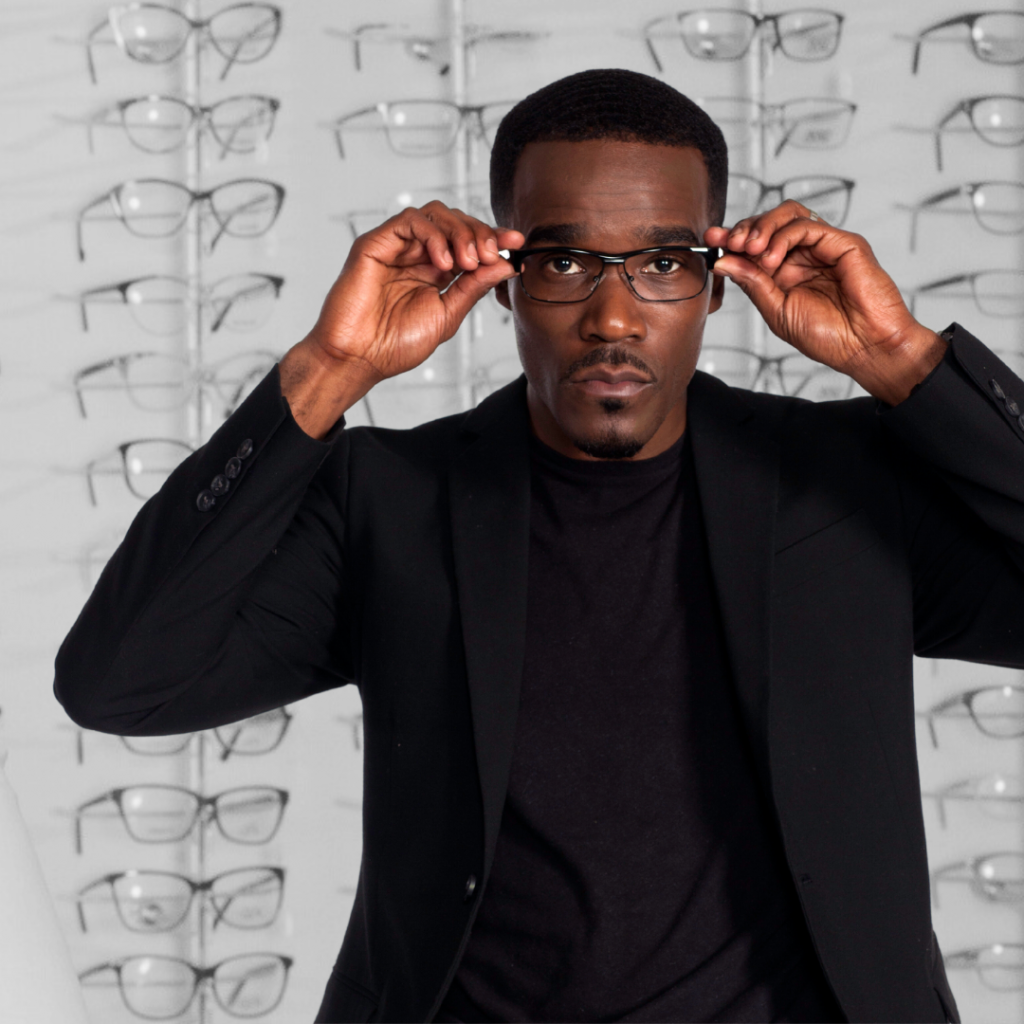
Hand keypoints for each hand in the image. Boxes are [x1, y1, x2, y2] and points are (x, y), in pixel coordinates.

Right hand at [280, 203, 523, 435]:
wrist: (358, 358)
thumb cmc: (394, 344)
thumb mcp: (447, 315)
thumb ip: (473, 288)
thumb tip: (505, 265)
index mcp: (435, 272)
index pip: (469, 242)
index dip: (494, 237)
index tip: (517, 242)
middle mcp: (417, 255)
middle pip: (455, 222)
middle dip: (479, 233)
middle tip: (490, 254)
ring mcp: (396, 247)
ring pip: (434, 215)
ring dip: (459, 231)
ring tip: (468, 261)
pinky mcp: (375, 244)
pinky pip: (408, 221)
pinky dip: (432, 234)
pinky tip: (443, 260)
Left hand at [705, 201, 945, 403]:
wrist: (865, 348)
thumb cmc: (828, 336)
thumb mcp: (776, 311)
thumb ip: (752, 283)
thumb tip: (723, 260)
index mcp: (787, 272)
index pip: (756, 244)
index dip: (732, 238)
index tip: (711, 239)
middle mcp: (805, 256)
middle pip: (770, 222)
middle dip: (744, 228)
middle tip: (731, 243)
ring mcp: (825, 247)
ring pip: (789, 215)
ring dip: (762, 226)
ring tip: (751, 250)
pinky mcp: (844, 243)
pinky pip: (808, 225)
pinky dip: (783, 236)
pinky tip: (772, 258)